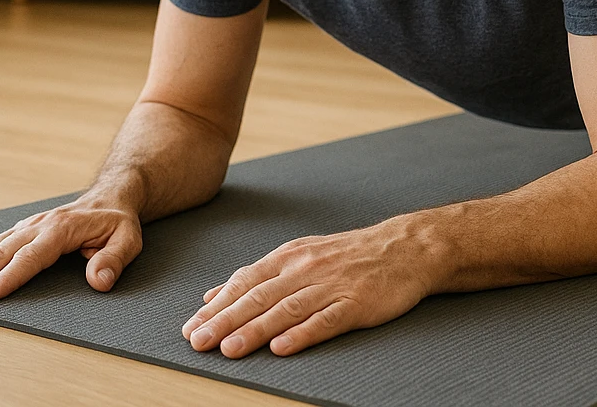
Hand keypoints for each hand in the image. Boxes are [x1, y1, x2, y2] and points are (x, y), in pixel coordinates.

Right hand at [0, 194, 142, 300]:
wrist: (111, 197)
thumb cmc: (118, 223)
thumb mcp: (128, 239)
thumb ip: (114, 260)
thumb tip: (98, 281)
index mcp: (62, 229)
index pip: (31, 256)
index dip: (8, 277)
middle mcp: (39, 226)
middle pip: (2, 252)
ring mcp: (27, 227)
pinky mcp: (20, 231)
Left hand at [182, 217, 437, 357]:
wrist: (406, 247)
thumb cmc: (351, 255)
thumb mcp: (301, 256)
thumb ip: (258, 276)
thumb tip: (214, 294)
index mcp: (290, 257)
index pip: (245, 281)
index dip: (217, 305)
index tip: (190, 327)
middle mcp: (306, 268)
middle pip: (260, 296)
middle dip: (226, 320)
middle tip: (199, 341)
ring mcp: (332, 285)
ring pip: (287, 309)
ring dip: (255, 330)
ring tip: (230, 348)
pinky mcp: (357, 302)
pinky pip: (326, 319)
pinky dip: (302, 333)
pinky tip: (282, 347)